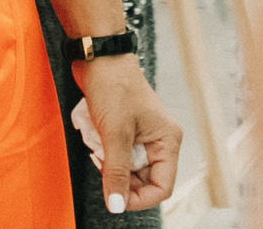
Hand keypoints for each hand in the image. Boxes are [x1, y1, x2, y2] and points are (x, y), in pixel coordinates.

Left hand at [70, 54, 179, 213]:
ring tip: (97, 144)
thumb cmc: (113, 86)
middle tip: (101, 160)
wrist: (98, 56)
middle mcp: (158, 141)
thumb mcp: (114, 133)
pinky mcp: (125, 131)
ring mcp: (141, 136)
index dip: (138, 198)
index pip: (161, 187)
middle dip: (119, 177)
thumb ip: (117, 172)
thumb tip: (116, 206)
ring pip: (126, 168)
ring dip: (109, 163)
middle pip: (142, 180)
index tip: (114, 198)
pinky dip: (103, 152)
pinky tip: (95, 136)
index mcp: (167, 141)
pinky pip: (116, 155)